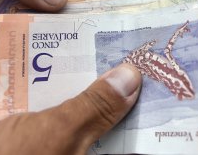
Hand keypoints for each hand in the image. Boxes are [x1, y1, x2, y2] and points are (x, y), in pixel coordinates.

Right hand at [0, 63, 141, 154]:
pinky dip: (68, 96)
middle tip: (131, 52)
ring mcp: (64, 153)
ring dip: (95, 89)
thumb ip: (93, 107)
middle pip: (114, 122)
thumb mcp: (56, 132)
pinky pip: (65, 117)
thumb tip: (129, 80)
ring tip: (106, 53)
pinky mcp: (43, 145)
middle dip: (120, 90)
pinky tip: (69, 71)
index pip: (137, 136)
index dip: (148, 103)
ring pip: (89, 118)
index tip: (153, 70)